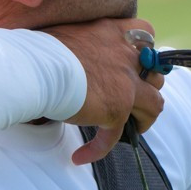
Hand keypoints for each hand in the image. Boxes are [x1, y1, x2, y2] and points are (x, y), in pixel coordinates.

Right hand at [41, 17, 166, 164]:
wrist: (34, 68)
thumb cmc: (39, 50)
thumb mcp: (71, 36)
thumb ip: (86, 45)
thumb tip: (76, 59)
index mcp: (113, 33)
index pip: (146, 33)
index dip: (144, 50)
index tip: (134, 63)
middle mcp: (126, 56)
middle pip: (155, 74)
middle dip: (147, 88)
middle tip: (129, 100)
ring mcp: (126, 84)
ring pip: (154, 106)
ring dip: (142, 120)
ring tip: (122, 130)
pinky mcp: (118, 110)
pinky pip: (115, 135)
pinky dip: (99, 148)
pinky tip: (81, 156)